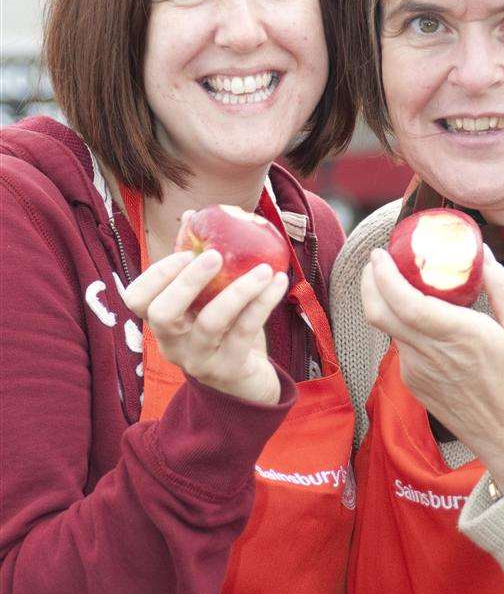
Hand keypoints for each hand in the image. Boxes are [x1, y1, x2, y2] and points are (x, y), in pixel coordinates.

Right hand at [124, 249, 288, 404]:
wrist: (245, 380)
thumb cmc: (223, 327)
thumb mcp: (206, 296)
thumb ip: (195, 259)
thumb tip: (192, 213)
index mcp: (162, 321)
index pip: (136, 300)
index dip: (156, 275)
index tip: (186, 253)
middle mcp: (172, 344)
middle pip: (163, 314)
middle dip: (187, 281)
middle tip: (215, 256)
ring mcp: (198, 360)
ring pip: (210, 323)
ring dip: (238, 291)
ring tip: (264, 269)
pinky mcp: (228, 370)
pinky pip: (244, 332)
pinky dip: (262, 303)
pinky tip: (278, 281)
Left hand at [361, 245, 503, 490]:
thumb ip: (502, 287)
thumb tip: (482, 252)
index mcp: (459, 335)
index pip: (404, 302)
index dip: (384, 276)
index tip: (381, 253)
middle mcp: (430, 353)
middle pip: (379, 313)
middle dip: (370, 282)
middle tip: (378, 261)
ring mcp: (417, 371)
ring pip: (388, 329)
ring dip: (385, 302)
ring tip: (402, 283)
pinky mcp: (414, 384)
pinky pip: (400, 346)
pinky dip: (401, 325)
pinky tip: (419, 318)